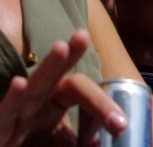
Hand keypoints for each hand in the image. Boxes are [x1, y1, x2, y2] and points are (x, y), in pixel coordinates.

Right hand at [0, 30, 126, 145]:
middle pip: (54, 77)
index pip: (78, 91)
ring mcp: (16, 115)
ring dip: (48, 67)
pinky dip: (11, 100)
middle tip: (83, 35)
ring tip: (61, 47)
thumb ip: (77, 141)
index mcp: (54, 104)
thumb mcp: (59, 143)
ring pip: (33, 87)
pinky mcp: (0, 130)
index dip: (100, 103)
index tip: (120, 124)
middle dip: (69, 57)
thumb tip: (102, 144)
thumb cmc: (32, 144)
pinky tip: (18, 83)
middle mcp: (36, 105)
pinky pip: (4, 115)